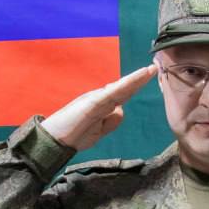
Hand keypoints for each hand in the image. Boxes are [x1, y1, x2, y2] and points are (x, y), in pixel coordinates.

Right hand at [41, 64, 157, 150]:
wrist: (54, 140)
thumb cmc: (73, 135)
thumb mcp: (98, 131)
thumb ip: (110, 120)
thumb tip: (120, 108)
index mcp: (103, 105)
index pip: (123, 94)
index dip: (136, 85)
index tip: (149, 75)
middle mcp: (101, 99)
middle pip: (125, 88)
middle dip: (140, 79)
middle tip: (153, 68)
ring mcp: (97, 99)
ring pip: (121, 88)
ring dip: (136, 79)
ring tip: (150, 70)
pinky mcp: (93, 102)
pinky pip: (113, 93)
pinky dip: (125, 85)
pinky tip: (135, 80)